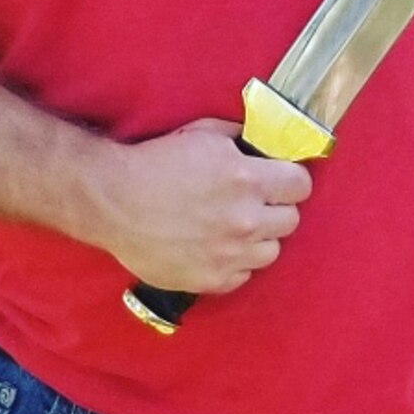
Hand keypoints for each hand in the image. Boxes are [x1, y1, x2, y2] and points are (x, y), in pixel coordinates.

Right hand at [82, 118, 312, 294]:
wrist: (112, 201)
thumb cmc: (155, 163)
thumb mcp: (202, 134)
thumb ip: (240, 140)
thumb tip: (264, 147)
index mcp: (247, 179)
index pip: (301, 186)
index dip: (290, 181)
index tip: (278, 181)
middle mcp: (244, 219)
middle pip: (291, 220)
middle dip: (275, 208)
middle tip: (253, 203)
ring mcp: (229, 254)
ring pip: (271, 251)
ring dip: (258, 238)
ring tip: (232, 228)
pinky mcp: (211, 279)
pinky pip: (243, 275)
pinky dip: (234, 263)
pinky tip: (215, 248)